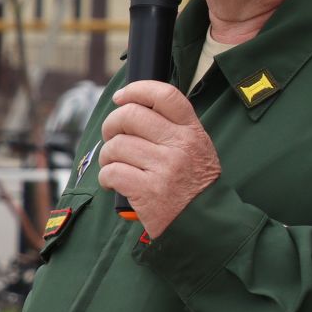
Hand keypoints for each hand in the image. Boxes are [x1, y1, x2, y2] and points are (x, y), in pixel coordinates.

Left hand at [98, 80, 220, 238]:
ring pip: (116, 145)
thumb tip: (133, 107)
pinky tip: (115, 183)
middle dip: (111, 124)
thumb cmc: (195, 184)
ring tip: (116, 165)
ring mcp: (164, 168)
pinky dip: (106, 178)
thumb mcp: (197, 149)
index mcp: (192, 132)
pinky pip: (111, 172)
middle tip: (112, 136)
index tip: (122, 96)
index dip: (137, 89)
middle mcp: (180, 146)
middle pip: (131, 115)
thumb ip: (173, 128)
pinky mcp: (148, 190)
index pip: (165, 95)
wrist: (205, 222)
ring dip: (108, 156)